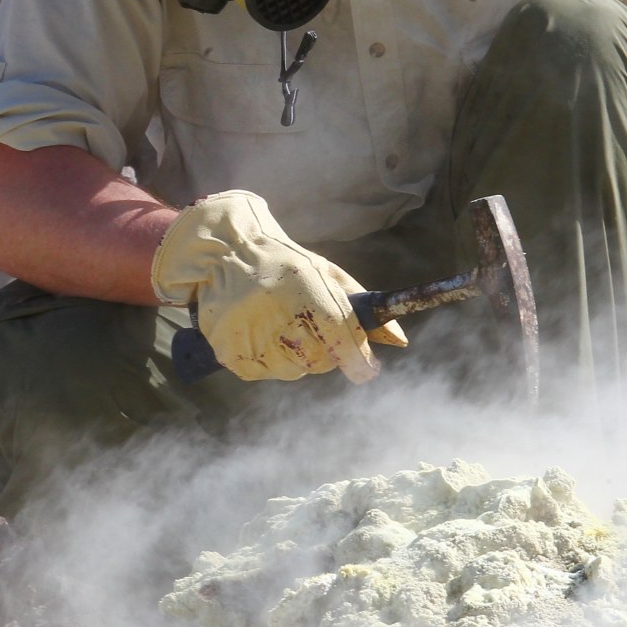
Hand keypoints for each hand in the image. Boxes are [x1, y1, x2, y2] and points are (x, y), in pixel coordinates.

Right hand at [151, 191, 406, 382]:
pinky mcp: (231, 352)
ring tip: (282, 326)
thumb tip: (400, 341)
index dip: (357, 358)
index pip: (341, 339)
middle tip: (310, 328)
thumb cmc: (286, 265)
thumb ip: (362, 307)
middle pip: (320, 360)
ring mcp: (251, 336)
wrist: (226, 254)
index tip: (366, 368)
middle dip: (325, 351)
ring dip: (296, 356)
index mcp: (306, 290)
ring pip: (293, 370)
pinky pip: (264, 373)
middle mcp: (277, 314)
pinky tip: (261, 334)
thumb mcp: (327, 275)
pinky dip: (268, 361)